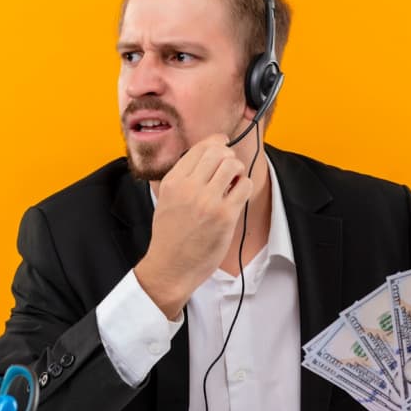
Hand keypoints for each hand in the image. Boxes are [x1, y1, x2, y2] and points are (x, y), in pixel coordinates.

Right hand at [133, 135, 251, 317]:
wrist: (170, 267)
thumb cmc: (169, 236)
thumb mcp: (165, 200)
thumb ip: (182, 178)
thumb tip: (205, 155)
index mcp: (172, 182)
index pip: (200, 148)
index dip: (217, 143)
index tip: (224, 145)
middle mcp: (189, 188)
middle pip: (218, 152)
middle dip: (228, 157)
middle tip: (229, 170)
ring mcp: (208, 201)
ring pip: (233, 165)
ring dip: (238, 172)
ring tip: (233, 184)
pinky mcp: (225, 216)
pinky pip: (245, 186)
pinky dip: (245, 187)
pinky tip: (237, 198)